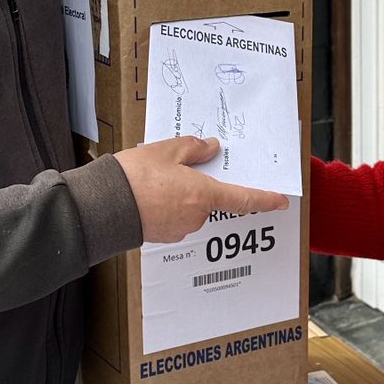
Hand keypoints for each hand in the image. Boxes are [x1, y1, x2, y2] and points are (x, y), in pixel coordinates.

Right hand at [114, 136, 288, 243]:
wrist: (103, 206)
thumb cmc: (134, 177)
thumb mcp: (167, 150)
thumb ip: (194, 148)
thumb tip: (211, 148)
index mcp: (203, 195)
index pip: (243, 199)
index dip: (264, 199)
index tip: (281, 201)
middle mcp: (196, 216)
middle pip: (212, 197)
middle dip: (202, 181)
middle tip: (180, 163)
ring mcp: (180, 228)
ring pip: (192, 205)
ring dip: (183, 192)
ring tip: (157, 175)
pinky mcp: (164, 234)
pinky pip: (176, 214)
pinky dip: (170, 202)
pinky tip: (151, 190)